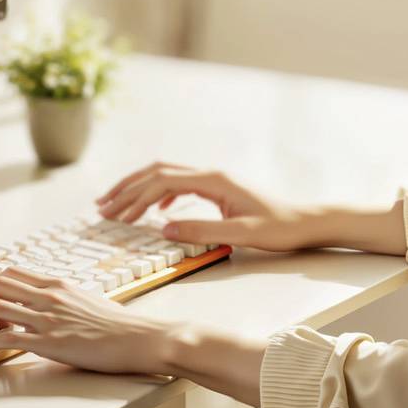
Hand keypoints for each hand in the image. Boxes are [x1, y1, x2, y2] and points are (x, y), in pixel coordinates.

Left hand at [0, 268, 177, 375]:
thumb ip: (62, 301)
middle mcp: (49, 295)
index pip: (11, 275)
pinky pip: (6, 337)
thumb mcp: (87, 302)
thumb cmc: (119, 325)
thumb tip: (45, 308)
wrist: (141, 337)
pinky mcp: (50, 341)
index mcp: (58, 284)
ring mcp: (48, 317)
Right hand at [94, 161, 316, 252]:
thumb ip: (202, 230)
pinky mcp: (218, 188)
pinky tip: (153, 209)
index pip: (161, 182)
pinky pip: (179, 183)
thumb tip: (163, 228)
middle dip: (127, 189)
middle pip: (157, 172)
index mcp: (213, 180)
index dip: (134, 197)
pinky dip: (158, 193)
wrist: (305, 221)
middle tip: (102, 207)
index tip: (115, 215)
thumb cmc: (279, 228)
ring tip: (116, 204)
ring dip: (138, 188)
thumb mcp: (241, 235)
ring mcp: (214, 179)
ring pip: (165, 175)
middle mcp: (211, 174)